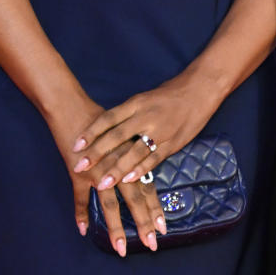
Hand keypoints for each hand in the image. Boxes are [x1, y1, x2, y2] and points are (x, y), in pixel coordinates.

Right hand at [47, 91, 166, 255]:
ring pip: (109, 204)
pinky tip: (83, 230)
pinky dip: (81, 213)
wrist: (72, 108)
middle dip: (143, 223)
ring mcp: (98, 172)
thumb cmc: (99, 119)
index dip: (155, 209)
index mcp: (130, 159)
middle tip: (152, 244)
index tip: (164, 228)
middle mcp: (118, 167)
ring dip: (115, 228)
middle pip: (134, 199)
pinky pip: (81, 198)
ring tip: (120, 248)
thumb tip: (141, 171)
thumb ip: (131, 154)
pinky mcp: (79, 172)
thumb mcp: (122, 136)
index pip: (147, 188)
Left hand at [72, 77, 214, 196]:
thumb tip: (104, 128)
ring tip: (102, 183)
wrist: (199, 91)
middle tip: (79, 166)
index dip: (91, 132)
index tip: (75, 144)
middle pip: (117, 137)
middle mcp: (145, 117)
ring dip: (117, 169)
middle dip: (97, 153)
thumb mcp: (143, 99)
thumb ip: (126, 114)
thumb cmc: (168, 95)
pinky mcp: (172, 143)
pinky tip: (128, 180)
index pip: (108, 118)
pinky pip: (154, 159)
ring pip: (134, 152)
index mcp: (135, 104)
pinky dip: (141, 170)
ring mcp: (159, 131)